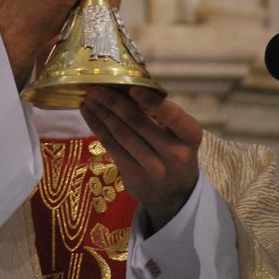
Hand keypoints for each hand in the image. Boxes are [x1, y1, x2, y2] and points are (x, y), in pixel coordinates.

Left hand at [80, 86, 201, 231]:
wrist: (176, 193)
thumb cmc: (174, 148)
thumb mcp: (178, 131)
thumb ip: (159, 111)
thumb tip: (124, 85)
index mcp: (190, 134)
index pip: (172, 115)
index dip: (151, 101)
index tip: (132, 87)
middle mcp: (175, 153)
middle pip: (138, 122)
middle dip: (114, 102)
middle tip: (95, 87)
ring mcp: (154, 168)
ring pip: (122, 134)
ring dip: (101, 113)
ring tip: (88, 98)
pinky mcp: (135, 177)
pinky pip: (112, 147)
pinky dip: (98, 128)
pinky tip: (88, 114)